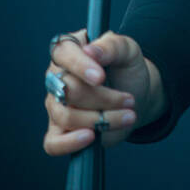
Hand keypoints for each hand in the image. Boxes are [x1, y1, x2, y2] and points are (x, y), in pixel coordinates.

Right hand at [42, 28, 163, 154]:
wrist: (137, 97)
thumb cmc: (128, 70)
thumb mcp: (128, 51)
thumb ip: (111, 46)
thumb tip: (90, 51)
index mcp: (70, 50)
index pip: (62, 53)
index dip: (80, 66)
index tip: (101, 78)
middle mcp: (57, 77)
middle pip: (68, 89)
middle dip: (104, 98)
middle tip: (129, 100)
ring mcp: (56, 105)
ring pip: (67, 116)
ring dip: (102, 119)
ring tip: (128, 116)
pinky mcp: (60, 130)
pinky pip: (53, 142)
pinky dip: (70, 143)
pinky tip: (91, 137)